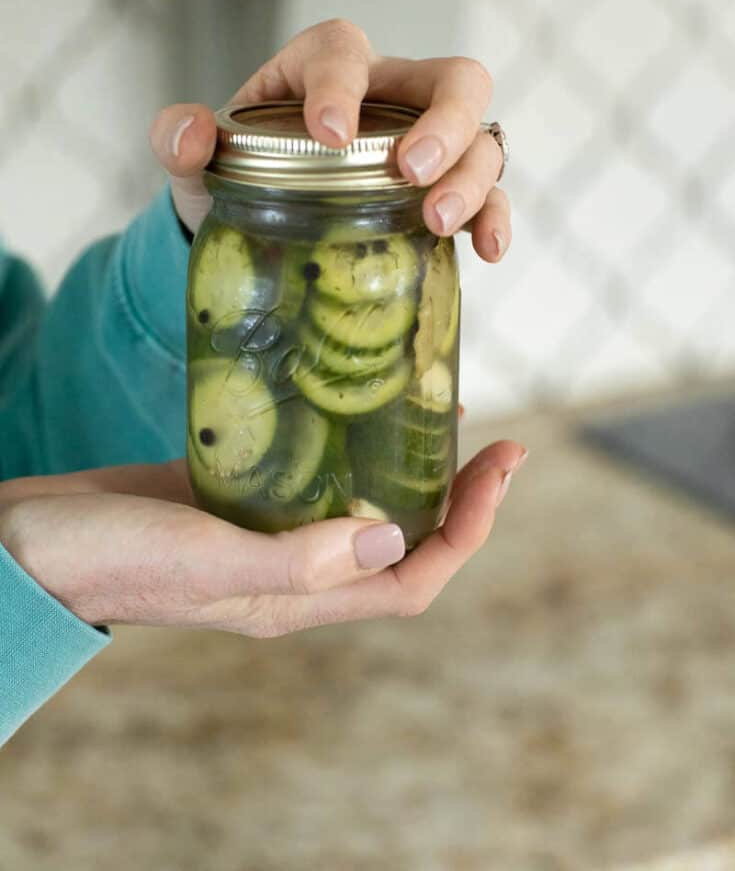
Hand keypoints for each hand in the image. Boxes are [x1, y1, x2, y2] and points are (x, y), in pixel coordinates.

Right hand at [0, 443, 525, 634]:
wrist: (35, 545)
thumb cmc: (113, 558)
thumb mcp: (208, 562)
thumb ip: (299, 560)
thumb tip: (391, 535)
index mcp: (296, 598)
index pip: (411, 577)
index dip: (468, 529)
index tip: (503, 466)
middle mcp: (291, 570)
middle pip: (399, 541)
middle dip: (455, 496)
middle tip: (491, 437)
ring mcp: (263, 531)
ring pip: (359, 505)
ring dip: (405, 467)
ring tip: (436, 414)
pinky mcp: (234, 496)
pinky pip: (310, 474)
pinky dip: (345, 446)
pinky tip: (353, 406)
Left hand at [149, 19, 509, 261]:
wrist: (258, 220)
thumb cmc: (236, 172)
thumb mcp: (198, 157)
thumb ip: (179, 137)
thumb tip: (190, 132)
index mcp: (325, 67)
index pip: (345, 50)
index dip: (343, 84)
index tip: (328, 135)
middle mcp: (392, 94)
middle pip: (451, 78)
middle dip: (442, 122)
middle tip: (407, 172)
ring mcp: (427, 141)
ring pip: (481, 137)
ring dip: (469, 177)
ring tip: (434, 222)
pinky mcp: (445, 189)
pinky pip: (489, 193)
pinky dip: (495, 217)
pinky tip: (485, 250)